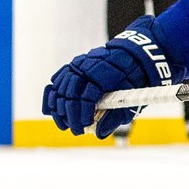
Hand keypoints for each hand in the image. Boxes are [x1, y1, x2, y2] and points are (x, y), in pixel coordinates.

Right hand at [42, 16, 173, 137]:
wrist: (136, 55)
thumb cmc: (136, 79)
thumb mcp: (133, 98)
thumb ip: (116, 116)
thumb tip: (99, 133)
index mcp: (105, 74)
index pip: (86, 96)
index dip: (82, 114)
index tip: (84, 127)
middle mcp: (88, 66)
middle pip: (70, 92)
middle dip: (69, 115)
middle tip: (75, 130)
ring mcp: (80, 63)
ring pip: (60, 86)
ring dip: (58, 107)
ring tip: (64, 123)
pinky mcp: (75, 64)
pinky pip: (58, 79)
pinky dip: (53, 94)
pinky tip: (52, 109)